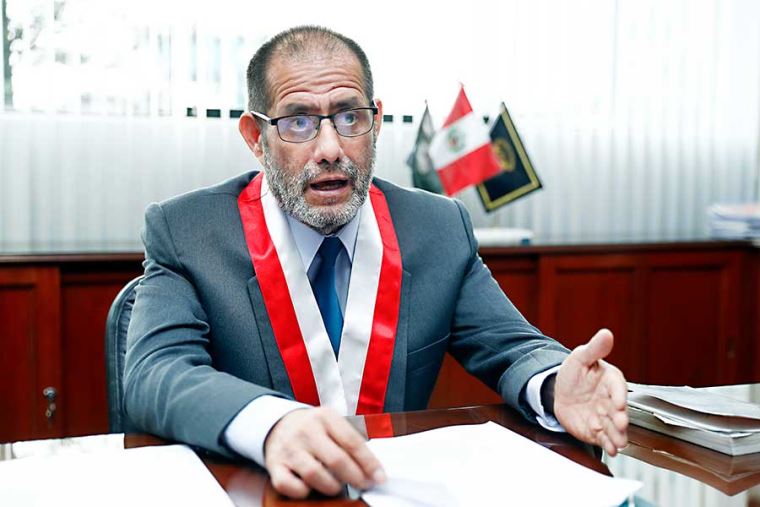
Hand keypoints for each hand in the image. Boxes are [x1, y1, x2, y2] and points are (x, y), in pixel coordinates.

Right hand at [264, 407, 385, 498]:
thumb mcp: (332, 423)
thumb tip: (373, 469)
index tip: (379, 477)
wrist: (278, 424)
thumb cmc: (314, 428)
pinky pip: (289, 485)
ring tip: (338, 486)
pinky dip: (303, 492)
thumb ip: (351, 440)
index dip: (369, 462)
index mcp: (325, 417)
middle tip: (364, 485)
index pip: (352, 442)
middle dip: (355, 477)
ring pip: (314, 475)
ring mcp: (289, 448)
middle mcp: (306, 431)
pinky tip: (310, 487)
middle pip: (336, 460)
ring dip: (332, 486)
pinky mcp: (275, 465)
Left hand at [553, 329, 627, 455]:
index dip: (619, 395)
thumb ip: (594, 349)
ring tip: (619, 442)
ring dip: (618, 435)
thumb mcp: (581, 358)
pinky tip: (610, 449)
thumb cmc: (574, 373)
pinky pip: (604, 438)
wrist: (558, 392)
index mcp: (611, 381)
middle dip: (621, 418)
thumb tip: (606, 333)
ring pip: (614, 428)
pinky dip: (608, 444)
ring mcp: (605, 417)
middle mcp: (611, 401)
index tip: (619, 402)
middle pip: (618, 411)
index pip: (617, 388)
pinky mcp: (597, 430)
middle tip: (621, 423)